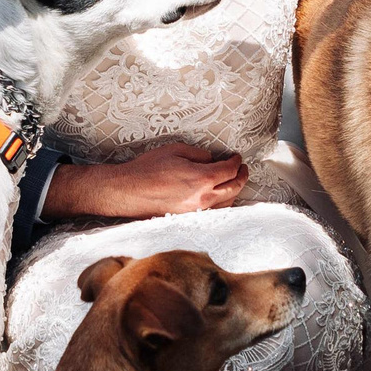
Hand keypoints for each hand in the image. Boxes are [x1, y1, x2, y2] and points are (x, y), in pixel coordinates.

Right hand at [42, 143, 248, 219]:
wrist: (128, 191)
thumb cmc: (149, 168)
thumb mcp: (176, 150)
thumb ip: (200, 154)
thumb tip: (212, 160)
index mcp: (202, 179)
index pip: (230, 170)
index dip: (236, 162)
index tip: (236, 157)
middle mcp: (203, 199)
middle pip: (234, 188)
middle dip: (242, 176)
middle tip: (242, 168)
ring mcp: (197, 212)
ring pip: (227, 203)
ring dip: (234, 190)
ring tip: (233, 181)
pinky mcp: (189, 219)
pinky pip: (215, 212)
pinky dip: (223, 202)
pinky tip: (220, 195)